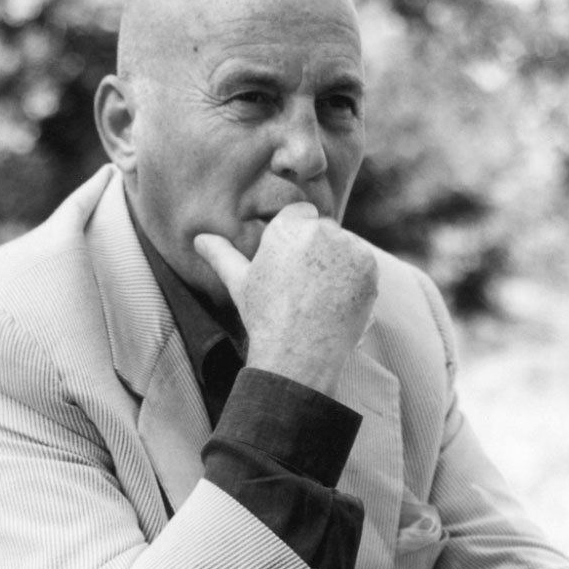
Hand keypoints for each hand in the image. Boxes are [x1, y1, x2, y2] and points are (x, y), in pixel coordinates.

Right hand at [194, 202, 377, 394]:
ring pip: (345, 245)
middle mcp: (318, 229)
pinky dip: (356, 279)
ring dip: (339, 263)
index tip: (292, 269)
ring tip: (320, 297)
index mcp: (286, 227)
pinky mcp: (368, 265)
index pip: (301, 214)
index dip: (297, 242)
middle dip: (318, 251)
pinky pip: (363, 263)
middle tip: (305, 288)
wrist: (299, 354)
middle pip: (324, 229)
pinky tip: (338, 301)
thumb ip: (222, 256)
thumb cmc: (264, 318)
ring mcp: (347, 247)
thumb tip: (199, 239)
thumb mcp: (240, 284)